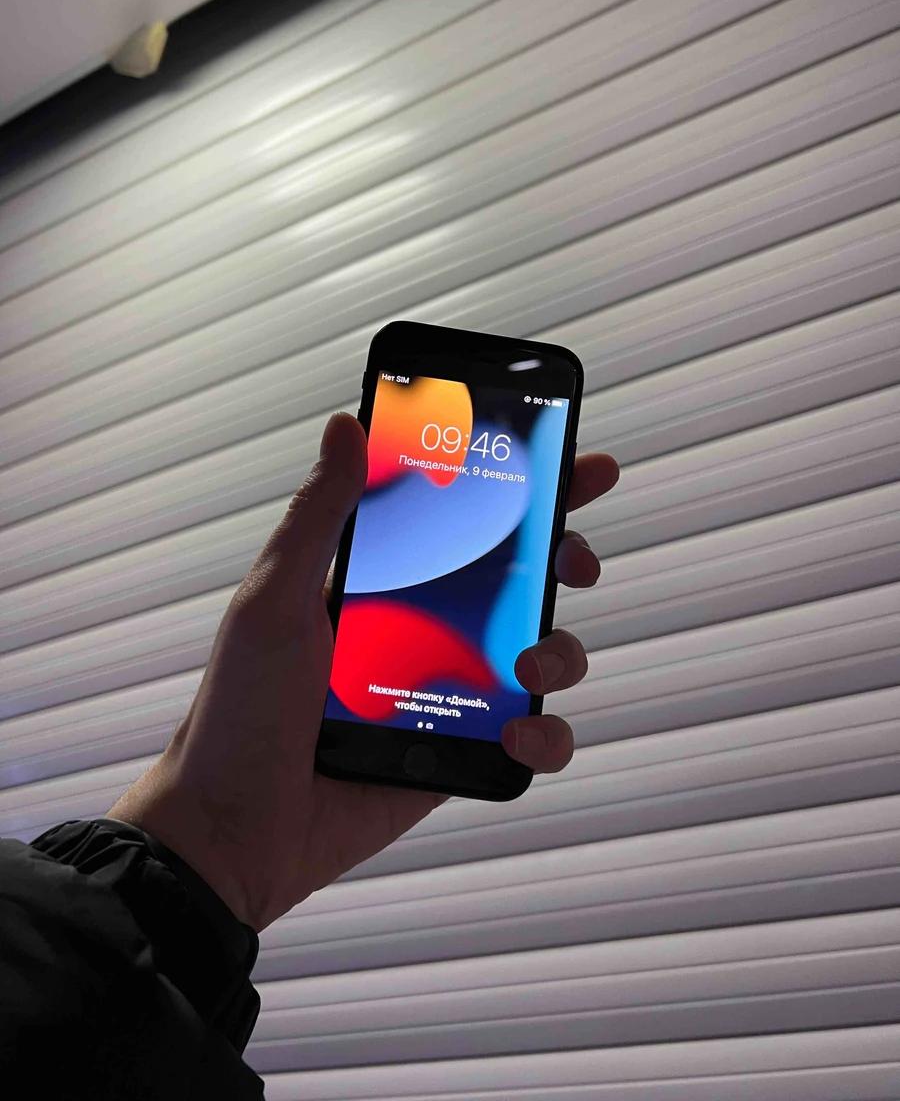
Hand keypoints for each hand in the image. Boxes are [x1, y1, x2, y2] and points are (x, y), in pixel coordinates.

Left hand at [108, 413, 618, 930]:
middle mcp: (427, 627)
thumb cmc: (240, 708)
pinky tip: (519, 736)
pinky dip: (546, 735)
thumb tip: (347, 424)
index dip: (525, 488)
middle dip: (566, 557)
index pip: (465, 518)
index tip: (576, 460)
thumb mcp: (275, 598)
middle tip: (572, 558)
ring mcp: (450, 691)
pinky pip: (532, 736)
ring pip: (543, 652)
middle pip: (522, 578)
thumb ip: (320, 514)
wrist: (237, 826)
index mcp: (386, 580)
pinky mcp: (462, 751)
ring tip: (530, 666)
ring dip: (561, 649)